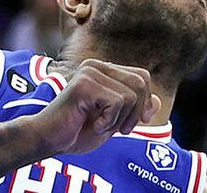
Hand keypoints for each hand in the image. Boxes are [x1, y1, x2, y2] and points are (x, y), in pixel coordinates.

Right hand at [32, 60, 158, 155]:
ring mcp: (89, 72)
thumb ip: (133, 110)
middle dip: (136, 113)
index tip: (133, 123)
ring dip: (120, 120)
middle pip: (140, 83)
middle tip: (119, 129)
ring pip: (130, 95)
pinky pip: (116, 102)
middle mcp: (97, 66)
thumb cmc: (77, 131)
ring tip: (100, 126)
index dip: (144, 102)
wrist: (48, 140)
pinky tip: (93, 125)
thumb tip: (157, 101)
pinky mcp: (84, 84)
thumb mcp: (113, 122)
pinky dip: (109, 122)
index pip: (142, 77)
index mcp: (104, 70)